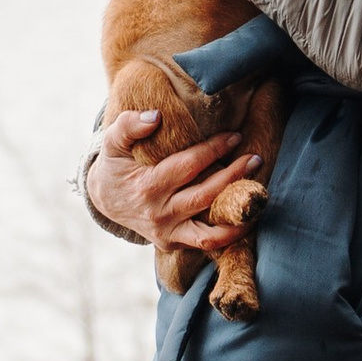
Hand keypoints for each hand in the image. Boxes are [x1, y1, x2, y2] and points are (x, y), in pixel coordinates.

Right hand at [88, 109, 259, 255]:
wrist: (105, 200)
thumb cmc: (115, 166)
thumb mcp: (113, 142)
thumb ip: (128, 125)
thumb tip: (155, 117)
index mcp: (147, 187)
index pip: (189, 166)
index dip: (214, 149)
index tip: (234, 136)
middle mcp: (159, 214)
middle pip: (205, 196)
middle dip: (234, 176)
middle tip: (254, 158)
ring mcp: (167, 233)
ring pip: (210, 231)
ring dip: (237, 213)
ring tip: (257, 194)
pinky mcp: (173, 243)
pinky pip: (206, 243)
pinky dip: (228, 234)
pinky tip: (245, 216)